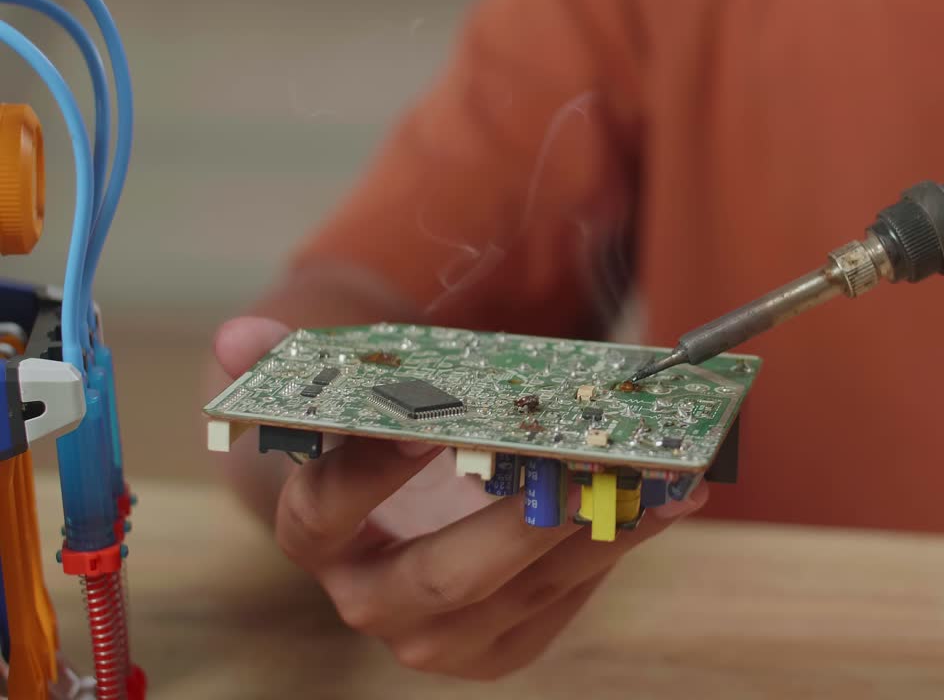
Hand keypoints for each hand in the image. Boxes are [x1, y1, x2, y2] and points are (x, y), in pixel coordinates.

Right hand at [213, 316, 707, 678]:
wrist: (397, 492)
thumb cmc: (373, 428)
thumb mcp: (335, 385)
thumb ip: (293, 360)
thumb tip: (237, 338)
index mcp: (313, 535)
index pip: (327, 511)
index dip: (372, 472)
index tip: (428, 426)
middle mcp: (368, 599)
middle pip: (443, 577)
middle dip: (524, 519)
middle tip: (590, 459)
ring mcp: (437, 634)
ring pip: (522, 593)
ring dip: (599, 531)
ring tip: (662, 474)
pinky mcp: (500, 644)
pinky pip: (564, 604)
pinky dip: (620, 548)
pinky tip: (668, 500)